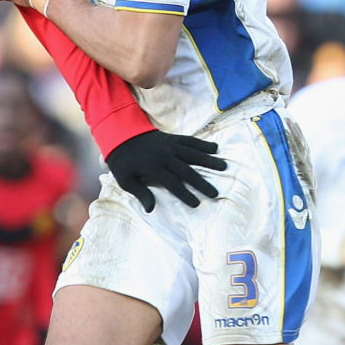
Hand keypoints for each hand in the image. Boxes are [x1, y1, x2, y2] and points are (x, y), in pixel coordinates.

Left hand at [105, 130, 226, 211]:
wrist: (121, 135)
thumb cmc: (123, 162)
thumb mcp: (125, 180)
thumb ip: (140, 193)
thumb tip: (150, 210)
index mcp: (153, 168)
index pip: (173, 184)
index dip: (185, 194)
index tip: (196, 204)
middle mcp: (165, 157)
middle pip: (186, 171)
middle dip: (201, 183)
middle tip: (215, 193)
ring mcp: (171, 146)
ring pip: (193, 154)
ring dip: (209, 161)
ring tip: (223, 167)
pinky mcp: (173, 138)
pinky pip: (191, 141)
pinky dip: (203, 145)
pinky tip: (215, 149)